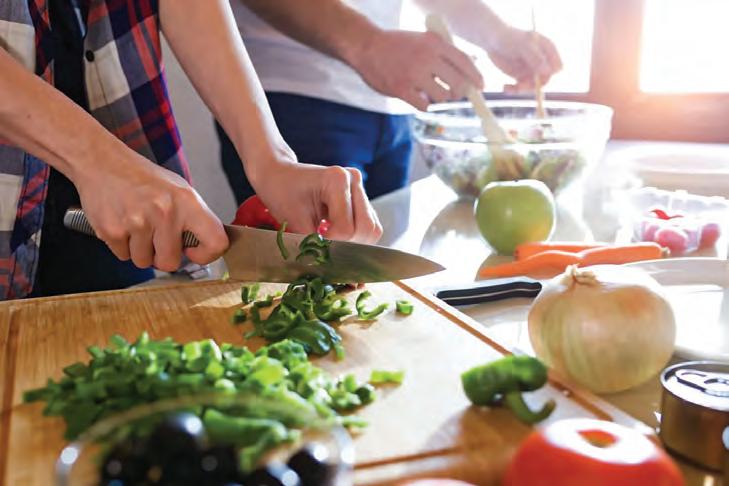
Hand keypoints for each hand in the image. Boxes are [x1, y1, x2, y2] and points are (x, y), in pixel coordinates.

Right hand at [73, 152, 227, 271]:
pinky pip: (123, 256)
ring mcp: (137, 222)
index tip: (194, 252)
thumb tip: (205, 247)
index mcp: (187, 202)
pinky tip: (123, 224)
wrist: (103, 163)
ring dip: (140, 250)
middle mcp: (165, 212)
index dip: (206, 255)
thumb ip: (194, 219)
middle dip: (162, 256)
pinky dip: (123, 245)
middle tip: (156, 237)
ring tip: (138, 226)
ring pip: (144, 262)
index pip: (215, 242)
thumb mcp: (179, 190)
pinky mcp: (112, 230)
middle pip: (170, 263)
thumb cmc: (143, 179)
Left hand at [250, 159, 382, 243]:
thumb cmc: (281, 192)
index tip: (315, 247)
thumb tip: (328, 267)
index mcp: (337, 180)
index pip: (346, 228)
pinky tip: (334, 235)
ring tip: (330, 242)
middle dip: (348, 246)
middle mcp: (354, 180)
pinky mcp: (361, 198)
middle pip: (367, 229)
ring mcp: (360, 188)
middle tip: (326, 249)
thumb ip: (313, 243)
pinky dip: (354, 237)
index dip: (332, 244)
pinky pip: (368, 226)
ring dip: (353, 243)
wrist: (279, 174)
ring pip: (372, 229)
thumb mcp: (292, 219)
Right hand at [351, 30, 482, 110]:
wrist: (367, 47)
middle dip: (460, 92)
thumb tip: (469, 66)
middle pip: (457, 83)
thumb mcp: (423, 39)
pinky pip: (424, 105)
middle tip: (455, 94)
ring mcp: (414, 75)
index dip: (476, 76)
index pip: (464, 62)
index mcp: (434, 44)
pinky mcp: (401, 89)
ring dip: (440, 98)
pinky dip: (425, 105)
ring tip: (431, 93)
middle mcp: (427, 58)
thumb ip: (443, 52)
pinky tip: (419, 98)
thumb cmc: (397, 45)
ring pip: (442, 96)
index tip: (481, 87)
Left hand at [485, 26, 561, 91]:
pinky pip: (522, 88)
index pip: (557, 67)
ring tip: (508, 88)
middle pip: (545, 80)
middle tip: (520, 87)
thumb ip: (536, 57)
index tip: (537, 76)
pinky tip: (505, 87)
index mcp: (548, 50)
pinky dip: (514, 90)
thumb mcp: (523, 46)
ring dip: (522, 90)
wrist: (492, 40)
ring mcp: (531, 70)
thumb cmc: (510, 37)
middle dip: (533, 85)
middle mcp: (542, 62)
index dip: (549, 74)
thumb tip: (548, 72)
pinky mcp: (521, 76)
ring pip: (533, 86)